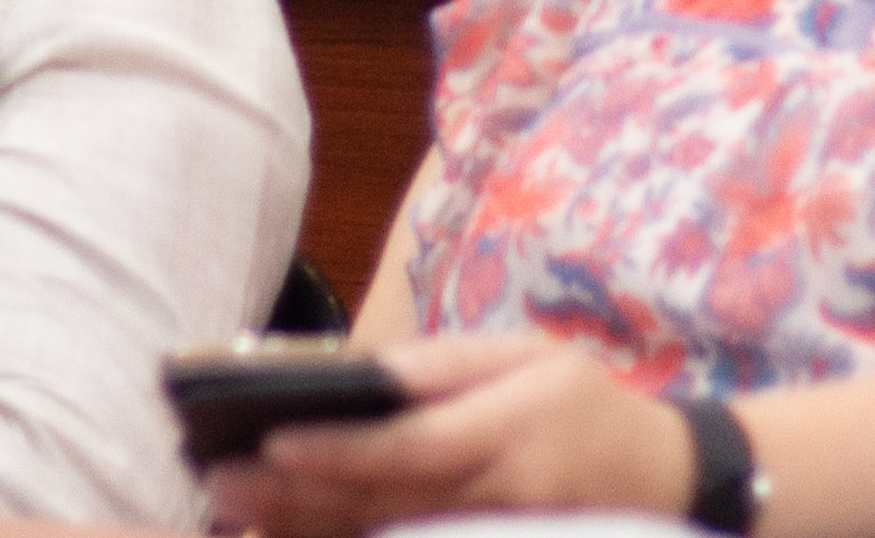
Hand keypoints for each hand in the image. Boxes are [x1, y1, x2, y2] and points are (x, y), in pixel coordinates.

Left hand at [213, 336, 678, 537]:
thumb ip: (450, 365)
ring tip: (231, 505)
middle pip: (376, 502)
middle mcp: (489, 498)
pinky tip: (280, 529)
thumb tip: (369, 374)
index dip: (338, 448)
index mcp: (506, 434)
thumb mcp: (530, 355)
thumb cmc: (581, 402)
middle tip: (219, 474)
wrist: (655, 480)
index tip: (272, 436)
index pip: (408, 448)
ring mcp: (479, 537)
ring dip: (298, 525)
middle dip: (292, 491)